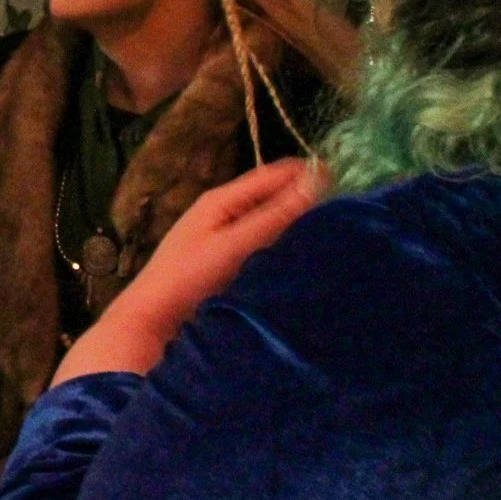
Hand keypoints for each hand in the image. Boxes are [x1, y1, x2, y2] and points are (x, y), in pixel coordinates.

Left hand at [51, 159, 324, 385]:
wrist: (150, 324)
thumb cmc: (188, 279)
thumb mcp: (236, 244)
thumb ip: (276, 214)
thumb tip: (320, 176)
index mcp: (222, 200)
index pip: (274, 175)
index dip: (309, 176)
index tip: (350, 185)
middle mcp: (223, 215)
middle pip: (274, 200)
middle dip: (306, 203)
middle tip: (348, 216)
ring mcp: (223, 242)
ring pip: (270, 226)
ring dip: (296, 230)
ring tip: (334, 239)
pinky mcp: (225, 268)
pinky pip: (262, 251)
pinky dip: (282, 252)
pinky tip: (304, 266)